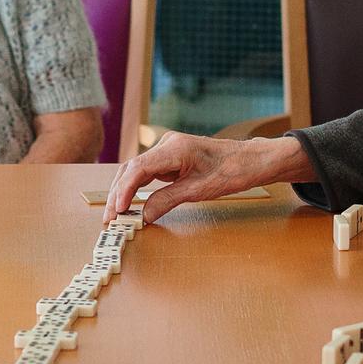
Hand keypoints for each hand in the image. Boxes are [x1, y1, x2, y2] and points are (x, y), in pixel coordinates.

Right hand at [105, 133, 310, 224]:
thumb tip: (143, 215)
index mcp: (175, 148)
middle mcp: (167, 145)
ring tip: (115, 214)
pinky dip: (136, 187)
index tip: (118, 210)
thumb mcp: (200, 191)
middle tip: (110, 219)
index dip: (124, 191)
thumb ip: (168, 200)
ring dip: (123, 191)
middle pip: (131, 169)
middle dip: (117, 194)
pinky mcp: (171, 158)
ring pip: (135, 170)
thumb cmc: (233, 171)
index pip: (138, 168)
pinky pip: (146, 172)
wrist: (252, 160)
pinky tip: (130, 203)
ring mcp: (168, 150)